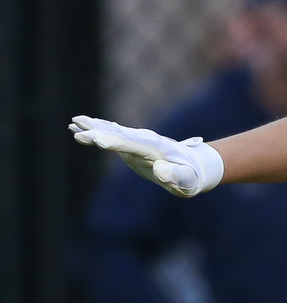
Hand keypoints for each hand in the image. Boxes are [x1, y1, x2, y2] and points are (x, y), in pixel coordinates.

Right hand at [70, 116, 223, 197]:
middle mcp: (144, 142)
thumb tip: (161, 171)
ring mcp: (136, 142)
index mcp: (155, 149)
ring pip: (112, 132)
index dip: (117, 143)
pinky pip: (111, 135)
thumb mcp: (187, 180)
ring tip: (74, 122)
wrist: (195, 166)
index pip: (133, 145)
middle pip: (118, 135)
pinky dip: (97, 129)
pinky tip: (80, 127)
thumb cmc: (191, 176)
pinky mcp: (131, 146)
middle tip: (78, 128)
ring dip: (94, 127)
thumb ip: (176, 175)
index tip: (100, 140)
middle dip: (98, 132)